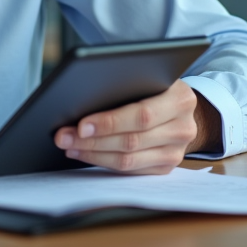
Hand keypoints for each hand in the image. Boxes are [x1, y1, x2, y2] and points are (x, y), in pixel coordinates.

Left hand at [52, 80, 219, 174]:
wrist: (181, 106)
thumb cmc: (156, 85)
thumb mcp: (149, 76)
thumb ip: (126, 83)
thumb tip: (81, 96)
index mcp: (180, 99)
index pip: (141, 115)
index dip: (109, 122)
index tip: (81, 125)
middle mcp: (183, 128)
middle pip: (131, 141)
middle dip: (92, 140)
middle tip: (63, 136)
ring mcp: (177, 152)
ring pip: (128, 160)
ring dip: (93, 154)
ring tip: (69, 145)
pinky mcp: (166, 167)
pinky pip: (130, 170)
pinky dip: (103, 162)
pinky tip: (83, 152)